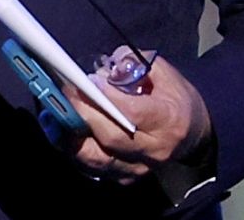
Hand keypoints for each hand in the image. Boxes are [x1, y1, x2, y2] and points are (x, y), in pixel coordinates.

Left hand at [61, 47, 210, 186]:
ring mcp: (138, 168)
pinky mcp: (124, 177)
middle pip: (112, 138)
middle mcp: (154, 150)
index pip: (134, 113)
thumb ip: (136, 65)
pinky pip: (93, 168)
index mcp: (168, 120)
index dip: (108, 98)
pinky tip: (57, 131)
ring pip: (98, 160)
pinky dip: (73, 151)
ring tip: (50, 115)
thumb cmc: (177, 101)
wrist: (193, 137)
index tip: (88, 81)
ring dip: (70, 138)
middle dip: (84, 115)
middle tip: (63, 93)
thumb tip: (106, 69)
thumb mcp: (166, 75)